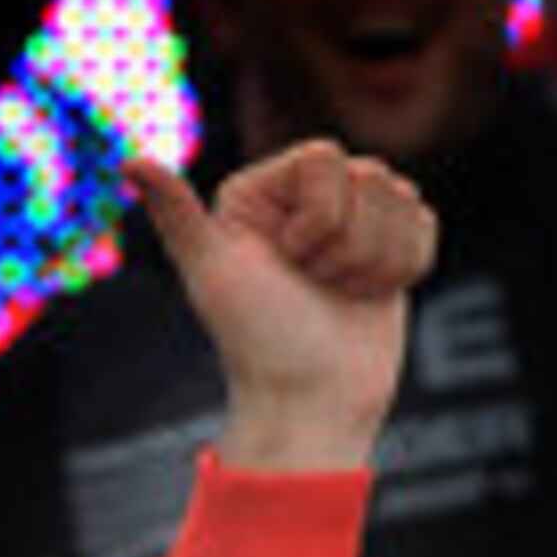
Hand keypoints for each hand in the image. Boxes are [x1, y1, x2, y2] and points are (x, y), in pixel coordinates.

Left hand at [137, 141, 430, 474]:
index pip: (326, 156)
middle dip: (349, 242)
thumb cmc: (258, 338)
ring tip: (339, 293)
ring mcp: (351, 221)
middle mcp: (304, 198)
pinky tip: (368, 296)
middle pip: (372, 174)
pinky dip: (404, 268)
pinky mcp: (390, 247)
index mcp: (260, 191)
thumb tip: (129, 160)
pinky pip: (426, 223)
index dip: (320, 215)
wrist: (311, 399)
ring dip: (376, 261)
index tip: (289, 261)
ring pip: (405, 199)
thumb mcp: (210, 270)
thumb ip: (174, 212)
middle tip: (314, 283)